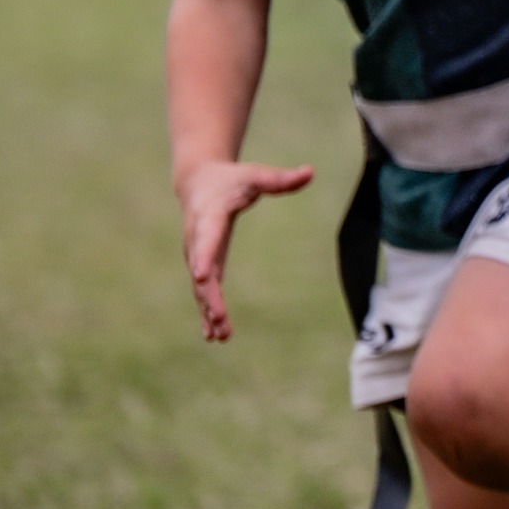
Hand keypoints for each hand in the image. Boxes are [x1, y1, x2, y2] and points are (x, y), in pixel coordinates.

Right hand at [176, 158, 313, 341]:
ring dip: (209, 311)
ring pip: (201, 287)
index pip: (206, 238)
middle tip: (219, 319)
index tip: (200, 277)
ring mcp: (197, 255)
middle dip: (209, 295)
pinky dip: (207, 312)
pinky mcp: (202, 265)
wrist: (198, 183)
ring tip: (220, 336)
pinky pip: (203, 291)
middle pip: (202, 270)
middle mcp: (197, 239)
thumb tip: (311, 172)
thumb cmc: (231, 179)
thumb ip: (280, 179)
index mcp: (208, 216)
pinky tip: (214, 336)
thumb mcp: (256, 176)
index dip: (203, 257)